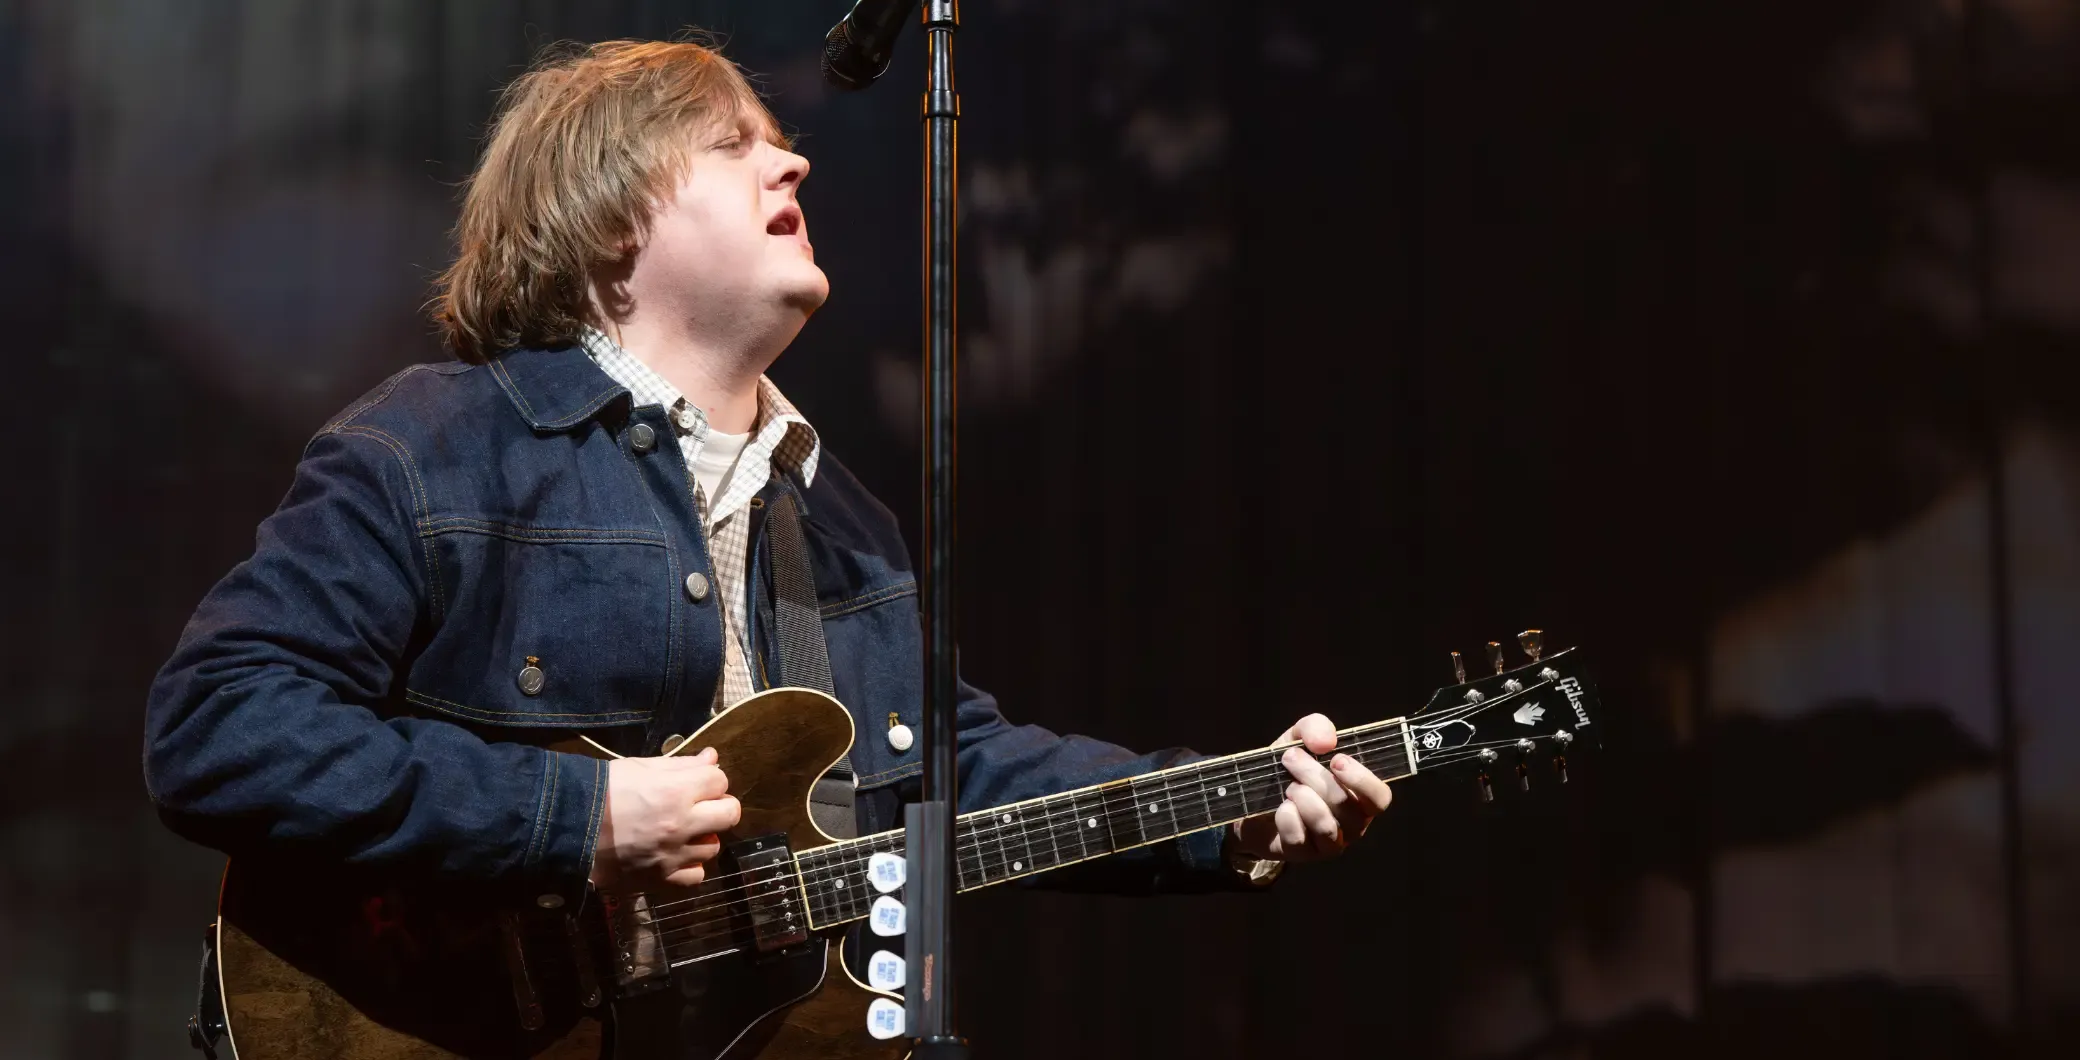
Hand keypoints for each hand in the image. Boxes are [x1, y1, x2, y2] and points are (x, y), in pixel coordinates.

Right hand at [589, 747, 740, 890]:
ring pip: (714, 846)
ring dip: (703, 837)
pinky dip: (689, 866)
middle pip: (730, 814)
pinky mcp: (660, 879)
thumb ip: (680, 765)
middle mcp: (681, 824)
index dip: (710, 779)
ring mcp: (673, 855)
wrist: (565, 828)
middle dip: (719, 805)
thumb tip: (711, 758)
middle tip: (701, 806)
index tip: (697, 782)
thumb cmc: (600, 791)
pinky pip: (695, 877)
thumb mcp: (639, 767)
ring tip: (683, 832)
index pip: (719, 780)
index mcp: (675, 791)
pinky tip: (676, 856)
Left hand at [1227, 713, 1391, 863]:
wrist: (1251, 800)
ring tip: (1287, 786)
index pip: (1379, 797)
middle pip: (1347, 805)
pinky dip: (1287, 818)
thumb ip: (1314, 728)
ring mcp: (1329, 843)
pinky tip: (1280, 807)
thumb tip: (1326, 741)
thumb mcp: (1298, 740)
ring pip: (1327, 826)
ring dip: (1304, 798)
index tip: (1336, 760)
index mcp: (1359, 796)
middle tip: (1290, 758)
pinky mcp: (1302, 854)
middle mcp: (1351, 824)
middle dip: (1315, 777)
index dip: (1362, 781)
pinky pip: (1300, 839)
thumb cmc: (1287, 770)